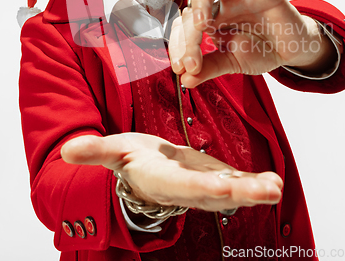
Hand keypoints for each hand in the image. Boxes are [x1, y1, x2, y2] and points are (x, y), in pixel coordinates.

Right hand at [61, 133, 282, 211]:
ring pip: (232, 192)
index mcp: (163, 182)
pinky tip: (274, 181)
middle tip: (269, 191)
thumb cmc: (131, 159)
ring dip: (255, 191)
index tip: (222, 187)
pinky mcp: (216, 178)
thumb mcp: (114, 151)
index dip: (201, 187)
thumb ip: (95, 152)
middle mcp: (187, 190)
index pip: (183, 187)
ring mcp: (205, 186)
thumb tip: (68, 150)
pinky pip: (237, 182)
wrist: (146, 170)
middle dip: (242, 194)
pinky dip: (254, 183)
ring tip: (276, 188)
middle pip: (216, 194)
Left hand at [170, 0, 335, 87]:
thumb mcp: (232, 62)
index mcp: (209, 18)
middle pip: (195, 3)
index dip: (179, 45)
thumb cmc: (260, 50)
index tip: (181, 68)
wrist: (291, 50)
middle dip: (188, 35)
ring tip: (201, 24)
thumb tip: (186, 80)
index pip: (186, 25)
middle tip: (191, 61)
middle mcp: (221, 2)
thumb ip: (210, 68)